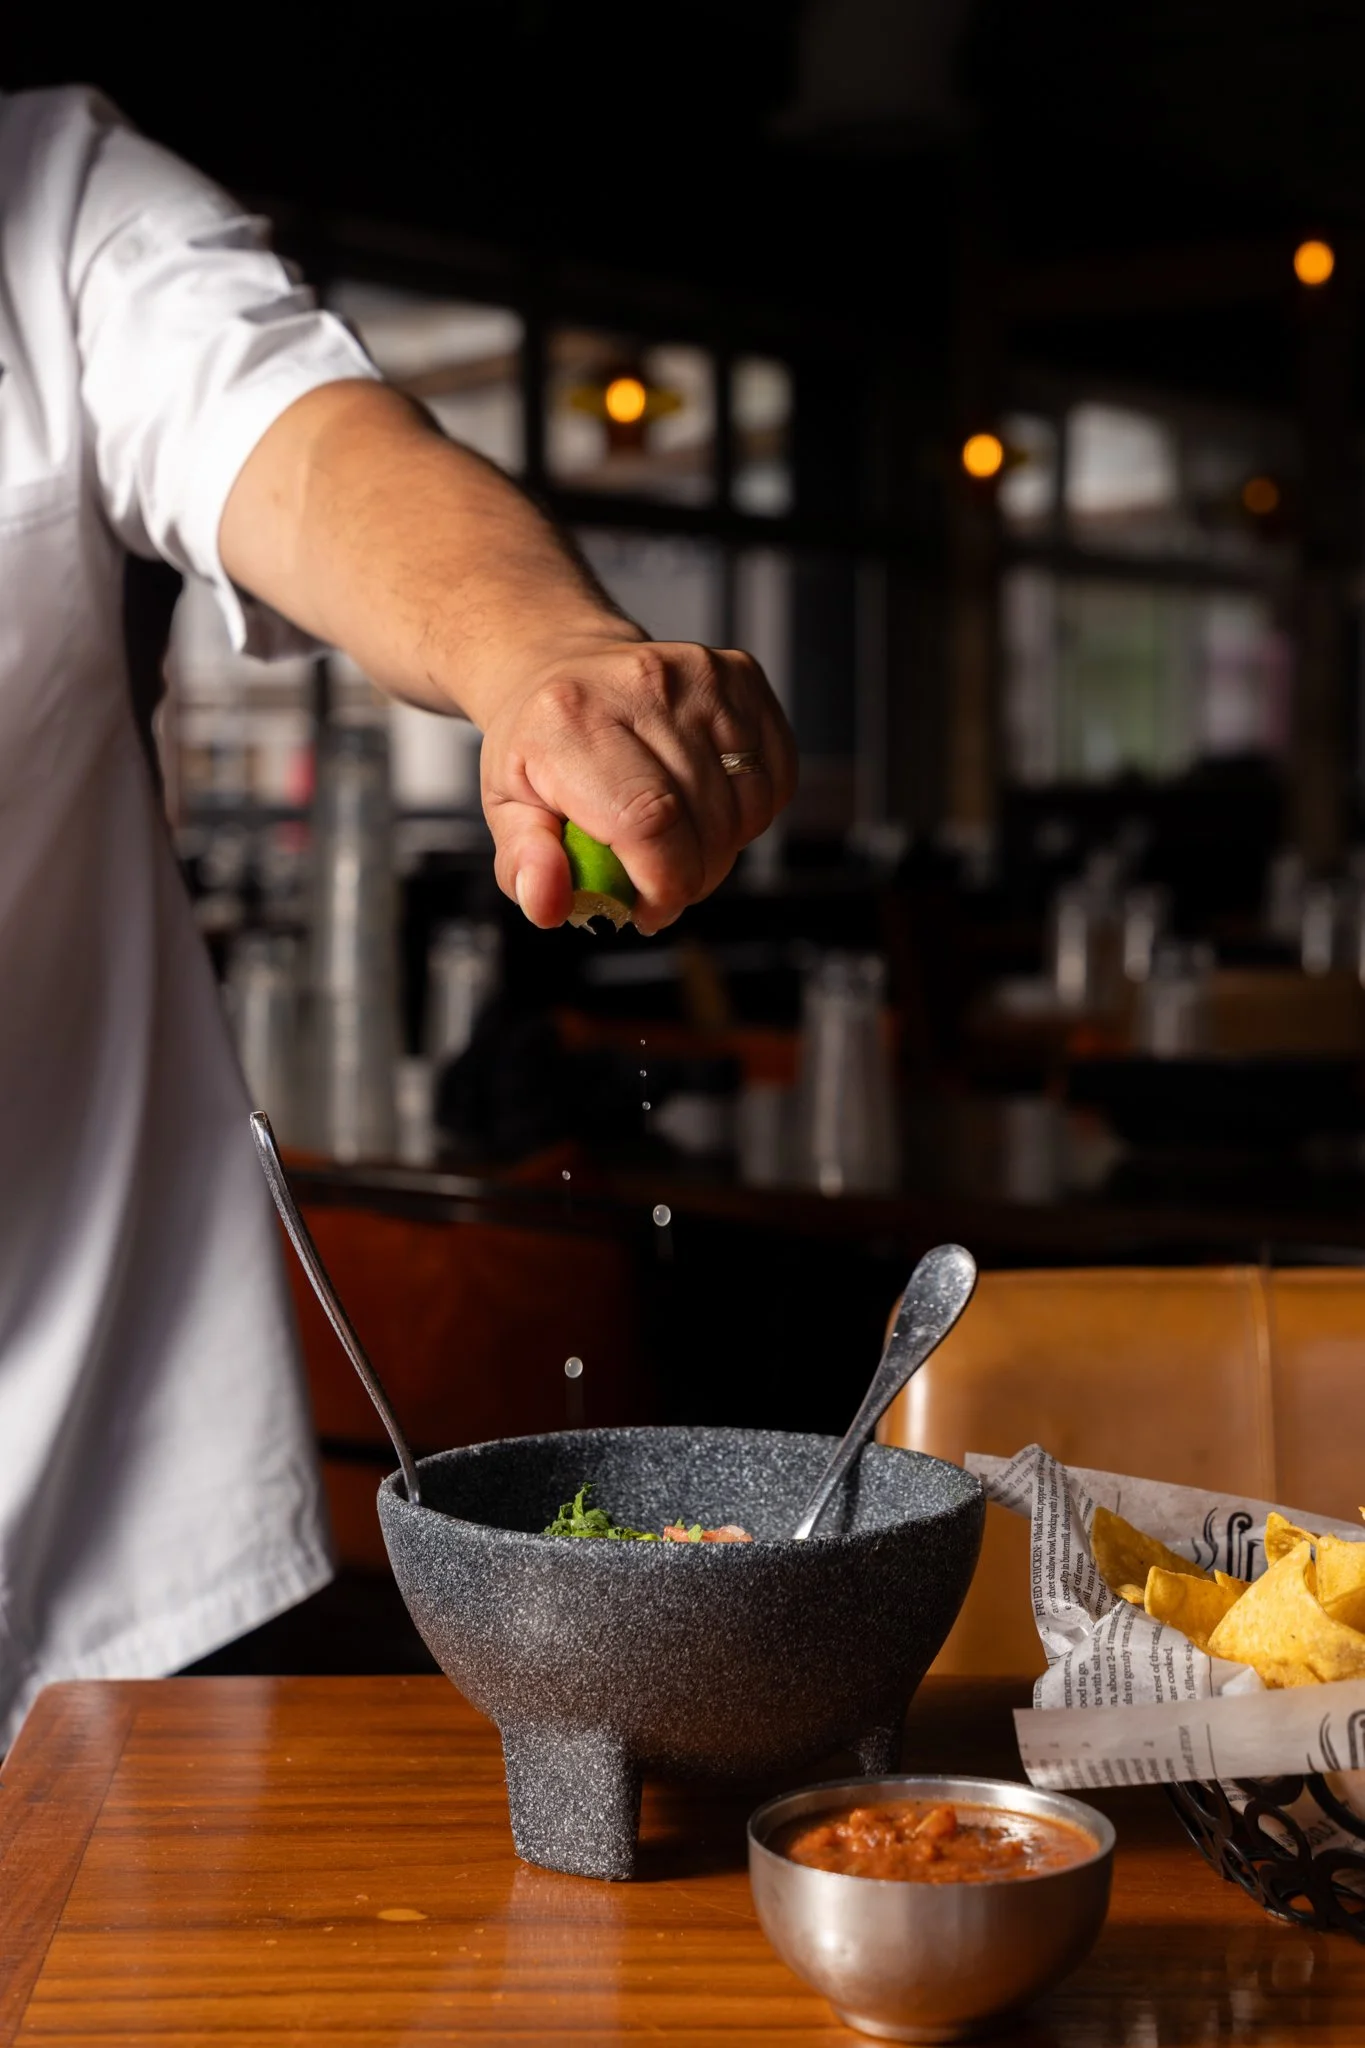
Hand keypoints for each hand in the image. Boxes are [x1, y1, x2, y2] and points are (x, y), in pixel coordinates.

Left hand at [477, 637, 797, 933]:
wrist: (563, 666)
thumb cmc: (539, 744)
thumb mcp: (505, 808)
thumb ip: (523, 863)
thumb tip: (546, 903)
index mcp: (572, 721)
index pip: (649, 821)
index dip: (663, 885)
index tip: (649, 908)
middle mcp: (642, 686)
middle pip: (706, 823)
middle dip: (692, 876)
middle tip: (659, 878)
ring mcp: (700, 675)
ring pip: (748, 806)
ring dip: (723, 846)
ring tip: (679, 837)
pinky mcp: (741, 675)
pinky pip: (775, 778)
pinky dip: (750, 811)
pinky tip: (708, 803)